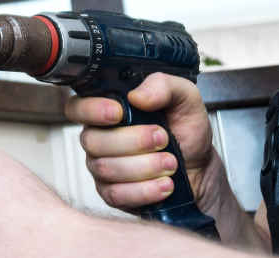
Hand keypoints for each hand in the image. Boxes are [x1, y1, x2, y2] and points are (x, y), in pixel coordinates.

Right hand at [66, 72, 266, 250]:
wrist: (200, 168)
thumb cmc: (186, 133)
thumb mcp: (185, 99)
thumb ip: (164, 85)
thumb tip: (138, 95)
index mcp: (108, 110)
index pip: (77, 107)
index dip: (91, 110)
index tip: (118, 113)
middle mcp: (99, 137)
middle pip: (92, 141)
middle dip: (133, 141)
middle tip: (162, 138)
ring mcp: (102, 166)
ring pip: (106, 168)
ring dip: (145, 166)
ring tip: (170, 162)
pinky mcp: (111, 193)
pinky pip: (117, 193)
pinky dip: (145, 190)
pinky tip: (164, 183)